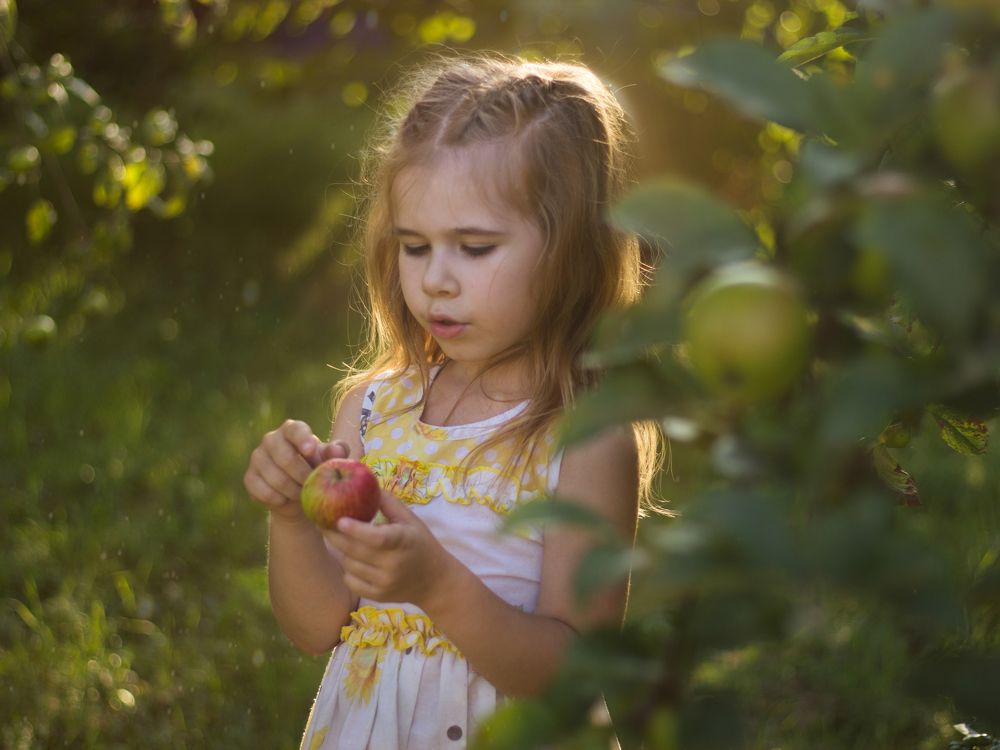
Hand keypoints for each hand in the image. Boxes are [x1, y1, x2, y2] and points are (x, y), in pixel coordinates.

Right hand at [244, 419, 349, 522]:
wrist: (297, 494)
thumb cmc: (316, 469)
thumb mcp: (329, 460)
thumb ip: (336, 452)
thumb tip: (337, 451)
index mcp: (292, 430)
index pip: (295, 429)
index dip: (302, 439)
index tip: (311, 451)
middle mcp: (271, 439)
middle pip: (285, 457)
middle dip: (303, 475)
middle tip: (313, 486)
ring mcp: (257, 457)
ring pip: (276, 478)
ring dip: (293, 491)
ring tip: (303, 495)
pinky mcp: (249, 477)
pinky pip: (264, 492)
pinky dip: (279, 500)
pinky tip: (286, 499)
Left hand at [324, 490, 455, 607]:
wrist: (435, 582)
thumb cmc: (421, 543)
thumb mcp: (411, 520)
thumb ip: (388, 502)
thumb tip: (364, 483)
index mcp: (404, 541)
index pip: (377, 538)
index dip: (356, 530)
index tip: (339, 520)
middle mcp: (394, 564)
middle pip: (355, 551)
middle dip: (334, 536)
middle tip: (323, 522)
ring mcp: (385, 582)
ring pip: (349, 565)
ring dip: (343, 551)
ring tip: (345, 541)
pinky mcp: (378, 596)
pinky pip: (350, 581)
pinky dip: (348, 570)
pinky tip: (354, 560)